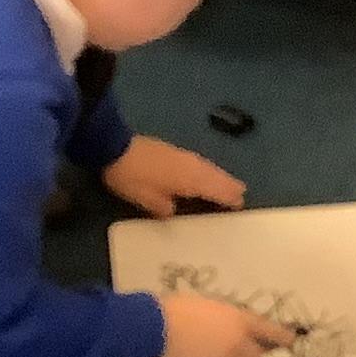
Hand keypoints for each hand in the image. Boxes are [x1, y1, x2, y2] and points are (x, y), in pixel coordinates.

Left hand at [99, 136, 243, 219]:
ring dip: (220, 176)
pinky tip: (205, 174)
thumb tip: (174, 210)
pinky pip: (200, 163)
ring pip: (209, 167)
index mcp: (190, 179)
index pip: (216, 190)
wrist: (114, 147)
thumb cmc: (133, 178)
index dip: (228, 198)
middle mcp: (192, 166)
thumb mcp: (147, 200)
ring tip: (230, 184)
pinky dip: (208, 170)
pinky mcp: (174, 151)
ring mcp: (183, 156)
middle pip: (216, 176)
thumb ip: (164, 208)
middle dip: (229, 185)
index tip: (240, 205)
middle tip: (242, 193)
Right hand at [159, 292, 291, 356]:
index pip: (269, 330)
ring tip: (211, 354)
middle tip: (233, 348)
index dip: (282, 336)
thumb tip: (236, 331)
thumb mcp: (212, 306)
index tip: (292, 341)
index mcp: (240, 320)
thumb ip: (230, 319)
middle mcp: (241, 343)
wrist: (159, 327)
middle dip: (249, 353)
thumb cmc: (181, 309)